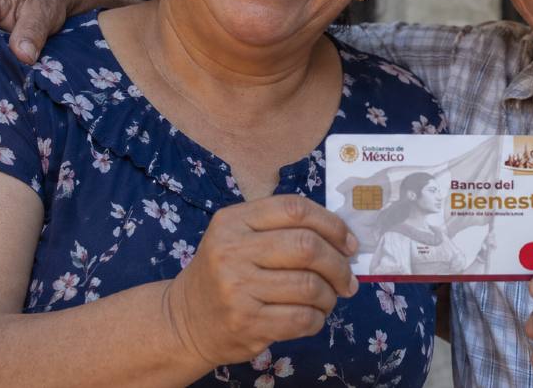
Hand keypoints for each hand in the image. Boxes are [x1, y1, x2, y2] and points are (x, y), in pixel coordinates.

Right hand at [164, 195, 359, 367]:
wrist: (184, 319)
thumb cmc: (225, 273)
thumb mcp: (240, 237)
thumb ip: (283, 230)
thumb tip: (344, 241)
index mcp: (233, 220)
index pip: (295, 209)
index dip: (332, 224)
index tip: (348, 244)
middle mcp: (231, 250)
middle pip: (307, 246)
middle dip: (338, 264)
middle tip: (347, 279)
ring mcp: (237, 288)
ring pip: (309, 285)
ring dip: (330, 295)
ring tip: (328, 298)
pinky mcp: (246, 322)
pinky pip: (301, 318)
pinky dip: (317, 318)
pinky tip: (313, 316)